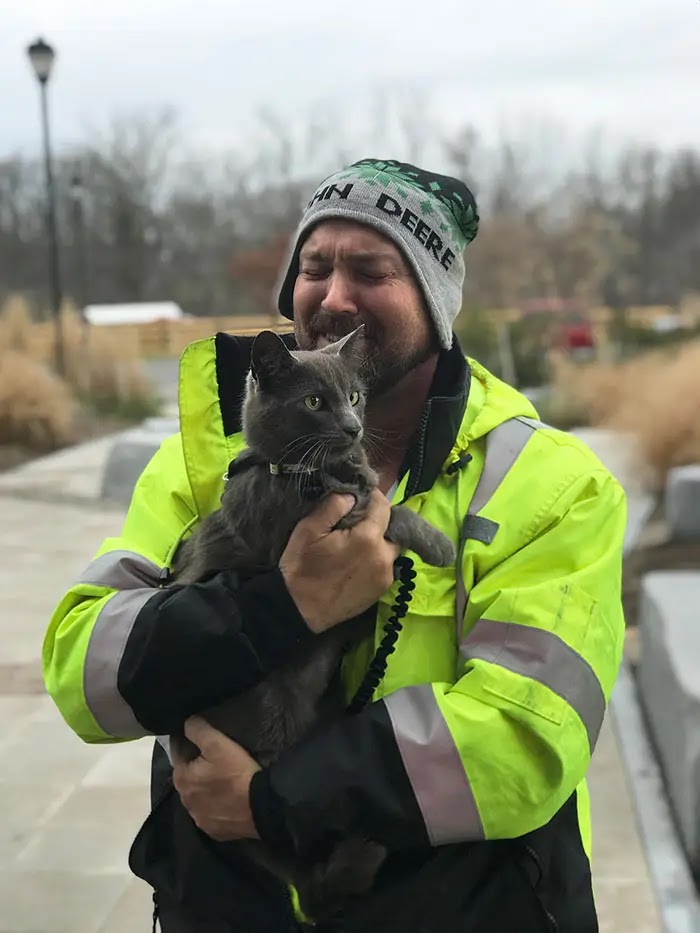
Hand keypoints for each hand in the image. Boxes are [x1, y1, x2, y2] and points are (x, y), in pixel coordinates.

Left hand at [172, 716, 260, 841]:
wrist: (261, 807)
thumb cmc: (236, 773)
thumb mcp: (217, 743)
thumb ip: (197, 729)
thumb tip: (186, 723)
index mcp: (182, 778)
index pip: (177, 752)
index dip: (186, 741)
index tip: (197, 734)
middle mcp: (185, 801)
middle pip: (186, 776)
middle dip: (194, 765)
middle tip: (212, 756)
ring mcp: (199, 818)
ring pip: (197, 796)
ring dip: (203, 787)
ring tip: (220, 778)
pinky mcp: (213, 831)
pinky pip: (209, 813)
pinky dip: (214, 804)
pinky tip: (226, 798)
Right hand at [280, 489, 399, 633]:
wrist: (298, 610)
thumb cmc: (301, 568)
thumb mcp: (309, 529)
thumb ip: (334, 506)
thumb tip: (352, 495)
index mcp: (368, 538)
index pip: (383, 506)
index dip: (372, 496)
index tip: (359, 496)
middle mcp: (384, 557)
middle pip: (391, 528)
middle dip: (377, 521)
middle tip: (355, 522)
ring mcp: (385, 576)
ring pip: (390, 548)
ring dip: (378, 541)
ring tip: (355, 543)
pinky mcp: (381, 590)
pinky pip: (385, 565)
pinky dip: (376, 558)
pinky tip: (357, 561)